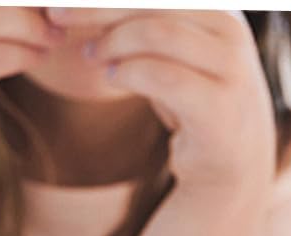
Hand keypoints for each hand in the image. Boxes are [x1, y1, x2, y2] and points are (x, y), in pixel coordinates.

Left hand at [49, 8, 276, 195]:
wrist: (233, 165)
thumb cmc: (193, 102)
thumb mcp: (171, 54)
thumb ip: (143, 23)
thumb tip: (84, 5)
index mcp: (219, 8)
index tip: (65, 0)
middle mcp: (232, 29)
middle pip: (153, 0)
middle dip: (97, 6)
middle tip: (57, 15)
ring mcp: (231, 69)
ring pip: (158, 32)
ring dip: (113, 42)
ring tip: (91, 55)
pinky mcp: (221, 107)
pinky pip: (164, 76)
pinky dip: (129, 73)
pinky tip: (110, 76)